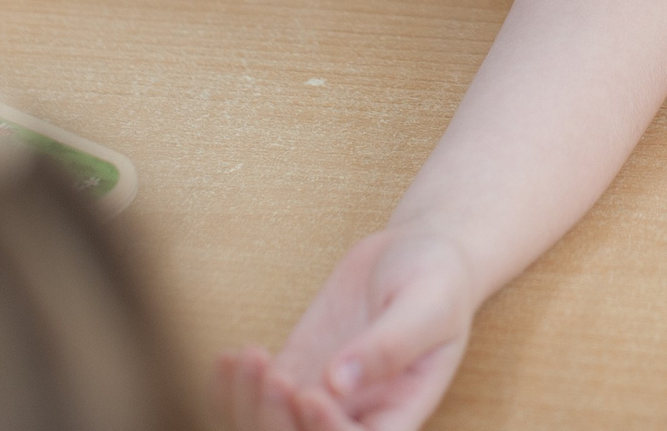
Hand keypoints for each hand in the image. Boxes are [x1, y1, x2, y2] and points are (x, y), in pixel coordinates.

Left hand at [215, 229, 475, 430]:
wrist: (417, 252)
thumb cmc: (438, 280)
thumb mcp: (428, 305)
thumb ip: (389, 345)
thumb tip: (339, 383)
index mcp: (399, 414)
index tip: (310, 394)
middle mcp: (356, 416)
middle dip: (277, 424)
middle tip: (276, 376)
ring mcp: (320, 398)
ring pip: (269, 430)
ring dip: (249, 407)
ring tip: (252, 358)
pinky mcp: (294, 373)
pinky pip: (252, 401)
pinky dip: (228, 391)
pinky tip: (229, 358)